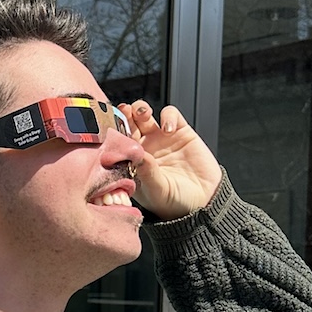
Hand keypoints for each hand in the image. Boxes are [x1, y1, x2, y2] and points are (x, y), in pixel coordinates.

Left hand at [119, 100, 221, 220]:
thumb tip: (137, 155)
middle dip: (123, 114)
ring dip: (141, 109)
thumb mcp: (157, 190)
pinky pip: (170, 115)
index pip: (116, 142)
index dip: (112, 132)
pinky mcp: (180, 132)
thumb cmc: (173, 202)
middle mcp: (143, 148)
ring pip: (145, 115)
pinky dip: (168, 116)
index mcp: (131, 162)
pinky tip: (168, 129)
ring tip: (143, 114)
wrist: (202, 201)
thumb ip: (147, 172)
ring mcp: (160, 138)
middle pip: (127, 123)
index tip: (109, 127)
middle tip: (124, 111)